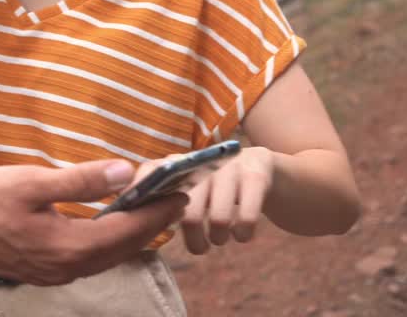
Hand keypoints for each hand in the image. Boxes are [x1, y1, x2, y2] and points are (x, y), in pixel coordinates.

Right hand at [0, 160, 186, 285]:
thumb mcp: (31, 181)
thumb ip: (81, 180)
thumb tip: (126, 173)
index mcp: (69, 247)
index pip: (129, 229)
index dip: (158, 210)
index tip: (182, 190)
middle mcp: (68, 267)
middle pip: (124, 247)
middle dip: (152, 222)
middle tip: (175, 196)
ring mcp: (55, 272)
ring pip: (108, 255)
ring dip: (132, 232)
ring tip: (151, 207)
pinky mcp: (44, 269)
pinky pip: (90, 257)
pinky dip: (108, 239)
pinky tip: (110, 222)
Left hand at [138, 146, 275, 254]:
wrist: (268, 171)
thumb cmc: (219, 189)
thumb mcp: (193, 190)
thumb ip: (166, 204)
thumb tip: (137, 228)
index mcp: (179, 162)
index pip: (150, 172)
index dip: (142, 195)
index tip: (142, 225)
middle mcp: (202, 159)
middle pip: (188, 211)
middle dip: (194, 240)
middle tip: (201, 247)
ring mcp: (230, 164)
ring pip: (219, 219)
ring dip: (219, 238)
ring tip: (221, 238)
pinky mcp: (257, 174)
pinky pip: (247, 218)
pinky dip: (243, 234)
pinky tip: (242, 234)